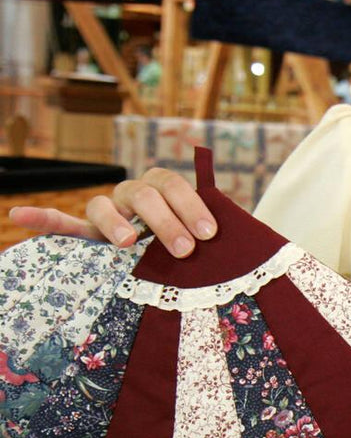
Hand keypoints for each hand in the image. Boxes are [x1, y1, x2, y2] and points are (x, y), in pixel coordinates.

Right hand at [7, 168, 216, 257]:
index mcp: (162, 187)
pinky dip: (42, 218)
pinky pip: (62, 224)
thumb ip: (212, 229)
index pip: (172, 185)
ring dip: (114, 223)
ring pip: (102, 206)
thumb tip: (241, 236)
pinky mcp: (87, 232)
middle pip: (144, 195)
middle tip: (186, 249)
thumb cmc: (193, 240)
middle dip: (166, 221)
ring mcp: (108, 212)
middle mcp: (133, 195)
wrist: (177, 252)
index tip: (208, 233)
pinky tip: (18, 216)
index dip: (191, 205)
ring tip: (127, 243)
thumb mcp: (205, 233)